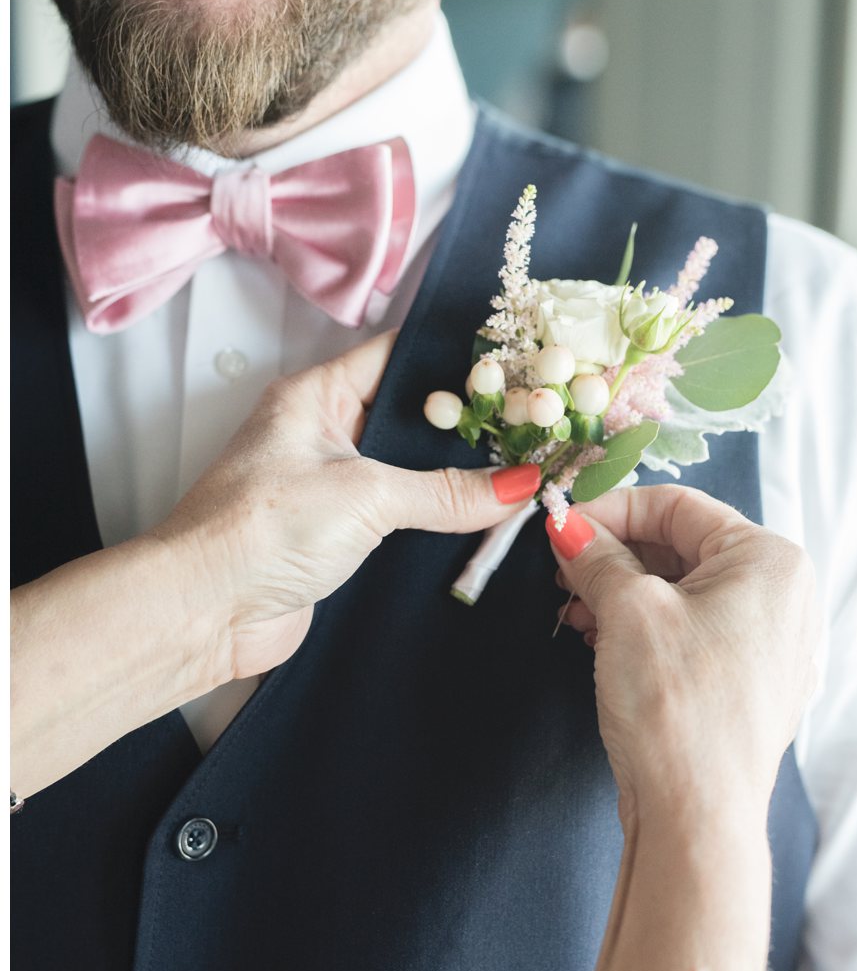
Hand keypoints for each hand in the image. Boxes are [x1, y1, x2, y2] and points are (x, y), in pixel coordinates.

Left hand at [151, 331, 535, 681]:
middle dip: (473, 424)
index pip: (399, 356)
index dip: (458, 358)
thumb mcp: (366, 495)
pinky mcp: (345, 536)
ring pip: (416, 470)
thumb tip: (523, 484)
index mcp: (318, 397)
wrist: (202, 614)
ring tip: (533, 470)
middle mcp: (328, 434)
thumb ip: (448, 491)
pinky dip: (446, 521)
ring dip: (463, 479)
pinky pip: (409, 517)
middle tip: (541, 425)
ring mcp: (336, 486)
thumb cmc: (261, 530)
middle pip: (415, 417)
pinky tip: (494, 523)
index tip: (522, 364)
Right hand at [545, 485, 820, 826]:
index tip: (562, 524)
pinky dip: (645, 630)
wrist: (697, 816)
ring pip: (684, 594)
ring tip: (572, 610)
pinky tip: (598, 639)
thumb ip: (598, 559)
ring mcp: (769, 646)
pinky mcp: (747, 685)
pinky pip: (693, 634)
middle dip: (615, 556)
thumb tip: (570, 530)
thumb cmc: (679, 709)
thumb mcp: (628, 612)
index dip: (612, 510)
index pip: (681, 507)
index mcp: (772, 562)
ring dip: (623, 594)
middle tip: (560, 569)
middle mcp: (783, 599)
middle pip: (684, 549)